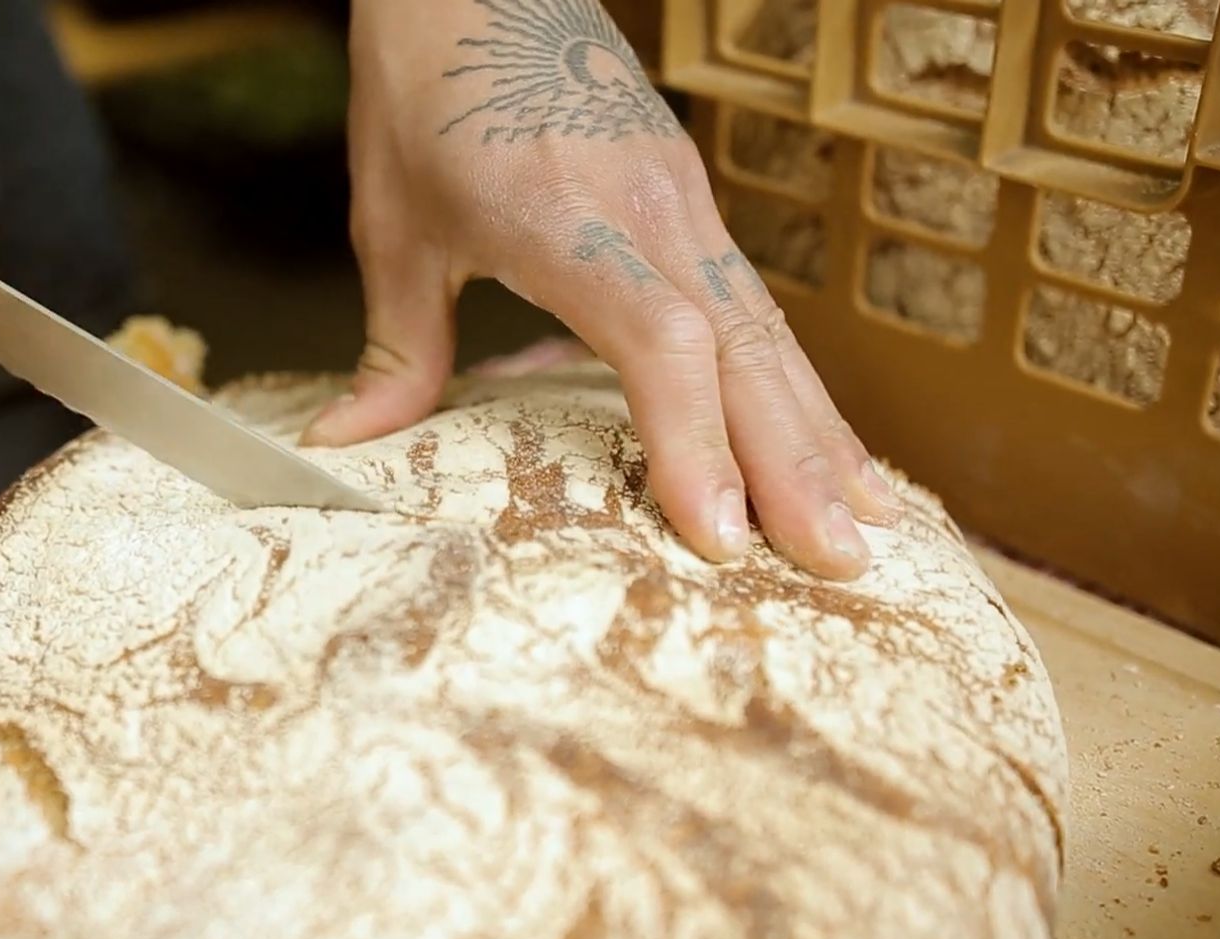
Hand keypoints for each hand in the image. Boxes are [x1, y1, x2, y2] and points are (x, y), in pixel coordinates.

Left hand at [311, 0, 901, 579]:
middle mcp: (652, 210)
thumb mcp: (394, 228)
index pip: (660, 340)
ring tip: (871, 523)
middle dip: (795, 464)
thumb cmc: (427, 89)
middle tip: (844, 567)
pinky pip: (759, 303)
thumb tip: (347, 443)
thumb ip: (394, 348)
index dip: (695, 439)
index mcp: (572, 220)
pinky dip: (796, 381)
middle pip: (743, 350)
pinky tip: (827, 437)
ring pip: (769, 329)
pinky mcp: (693, 197)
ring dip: (818, 429)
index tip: (722, 532)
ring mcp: (685, 201)